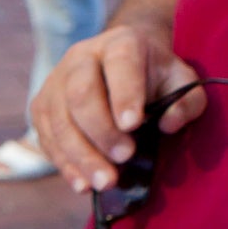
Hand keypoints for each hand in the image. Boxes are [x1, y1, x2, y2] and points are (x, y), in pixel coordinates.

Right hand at [31, 23, 205, 193]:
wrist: (119, 67)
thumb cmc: (153, 77)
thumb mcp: (180, 82)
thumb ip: (187, 100)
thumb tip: (169, 123)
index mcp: (119, 43)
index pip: (119, 64)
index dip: (124, 94)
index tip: (134, 125)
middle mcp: (80, 58)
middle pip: (81, 94)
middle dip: (101, 131)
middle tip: (125, 157)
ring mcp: (54, 83)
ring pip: (60, 122)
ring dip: (82, 156)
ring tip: (105, 182)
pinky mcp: (40, 108)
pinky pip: (47, 139)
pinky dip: (66, 165)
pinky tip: (83, 184)